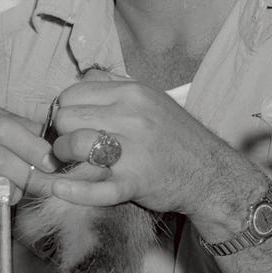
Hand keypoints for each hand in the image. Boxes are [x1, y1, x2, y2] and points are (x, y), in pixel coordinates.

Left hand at [43, 78, 240, 221]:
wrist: (211, 172)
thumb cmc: (174, 136)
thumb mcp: (150, 99)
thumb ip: (114, 87)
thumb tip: (78, 82)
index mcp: (132, 93)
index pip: (72, 94)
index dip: (64, 109)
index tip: (70, 123)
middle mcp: (132, 117)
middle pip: (68, 118)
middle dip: (61, 132)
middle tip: (68, 144)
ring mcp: (134, 150)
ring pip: (75, 145)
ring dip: (64, 156)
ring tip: (70, 162)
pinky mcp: (135, 182)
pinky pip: (95, 188)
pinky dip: (74, 191)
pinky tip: (61, 188)